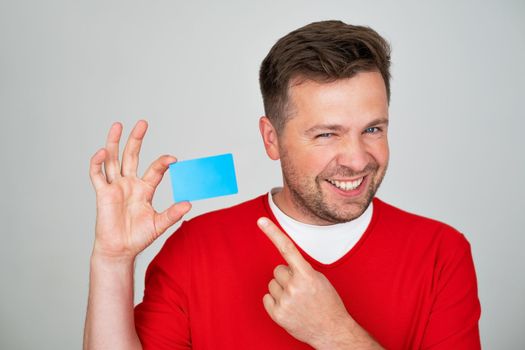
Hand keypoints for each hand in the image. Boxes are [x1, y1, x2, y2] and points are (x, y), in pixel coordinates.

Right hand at [89, 120, 190, 259]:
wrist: (120, 250)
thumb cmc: (138, 237)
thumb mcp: (159, 224)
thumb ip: (172, 214)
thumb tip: (189, 204)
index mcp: (145, 189)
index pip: (155, 170)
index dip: (163, 162)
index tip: (173, 159)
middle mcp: (129, 184)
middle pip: (132, 156)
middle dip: (136, 139)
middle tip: (143, 123)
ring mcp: (115, 187)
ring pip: (113, 160)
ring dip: (114, 143)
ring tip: (118, 125)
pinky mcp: (103, 194)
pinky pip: (97, 175)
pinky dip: (98, 163)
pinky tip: (102, 151)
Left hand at [258, 217, 381, 349]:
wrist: (331, 331)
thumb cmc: (327, 303)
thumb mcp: (319, 280)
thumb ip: (301, 270)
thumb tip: (284, 266)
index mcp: (307, 275)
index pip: (287, 248)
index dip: (273, 233)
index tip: (261, 220)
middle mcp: (294, 287)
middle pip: (278, 270)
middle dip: (287, 276)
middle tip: (300, 289)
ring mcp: (285, 302)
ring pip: (272, 283)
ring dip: (282, 289)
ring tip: (297, 299)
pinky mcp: (277, 314)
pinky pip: (267, 298)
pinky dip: (275, 301)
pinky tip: (288, 307)